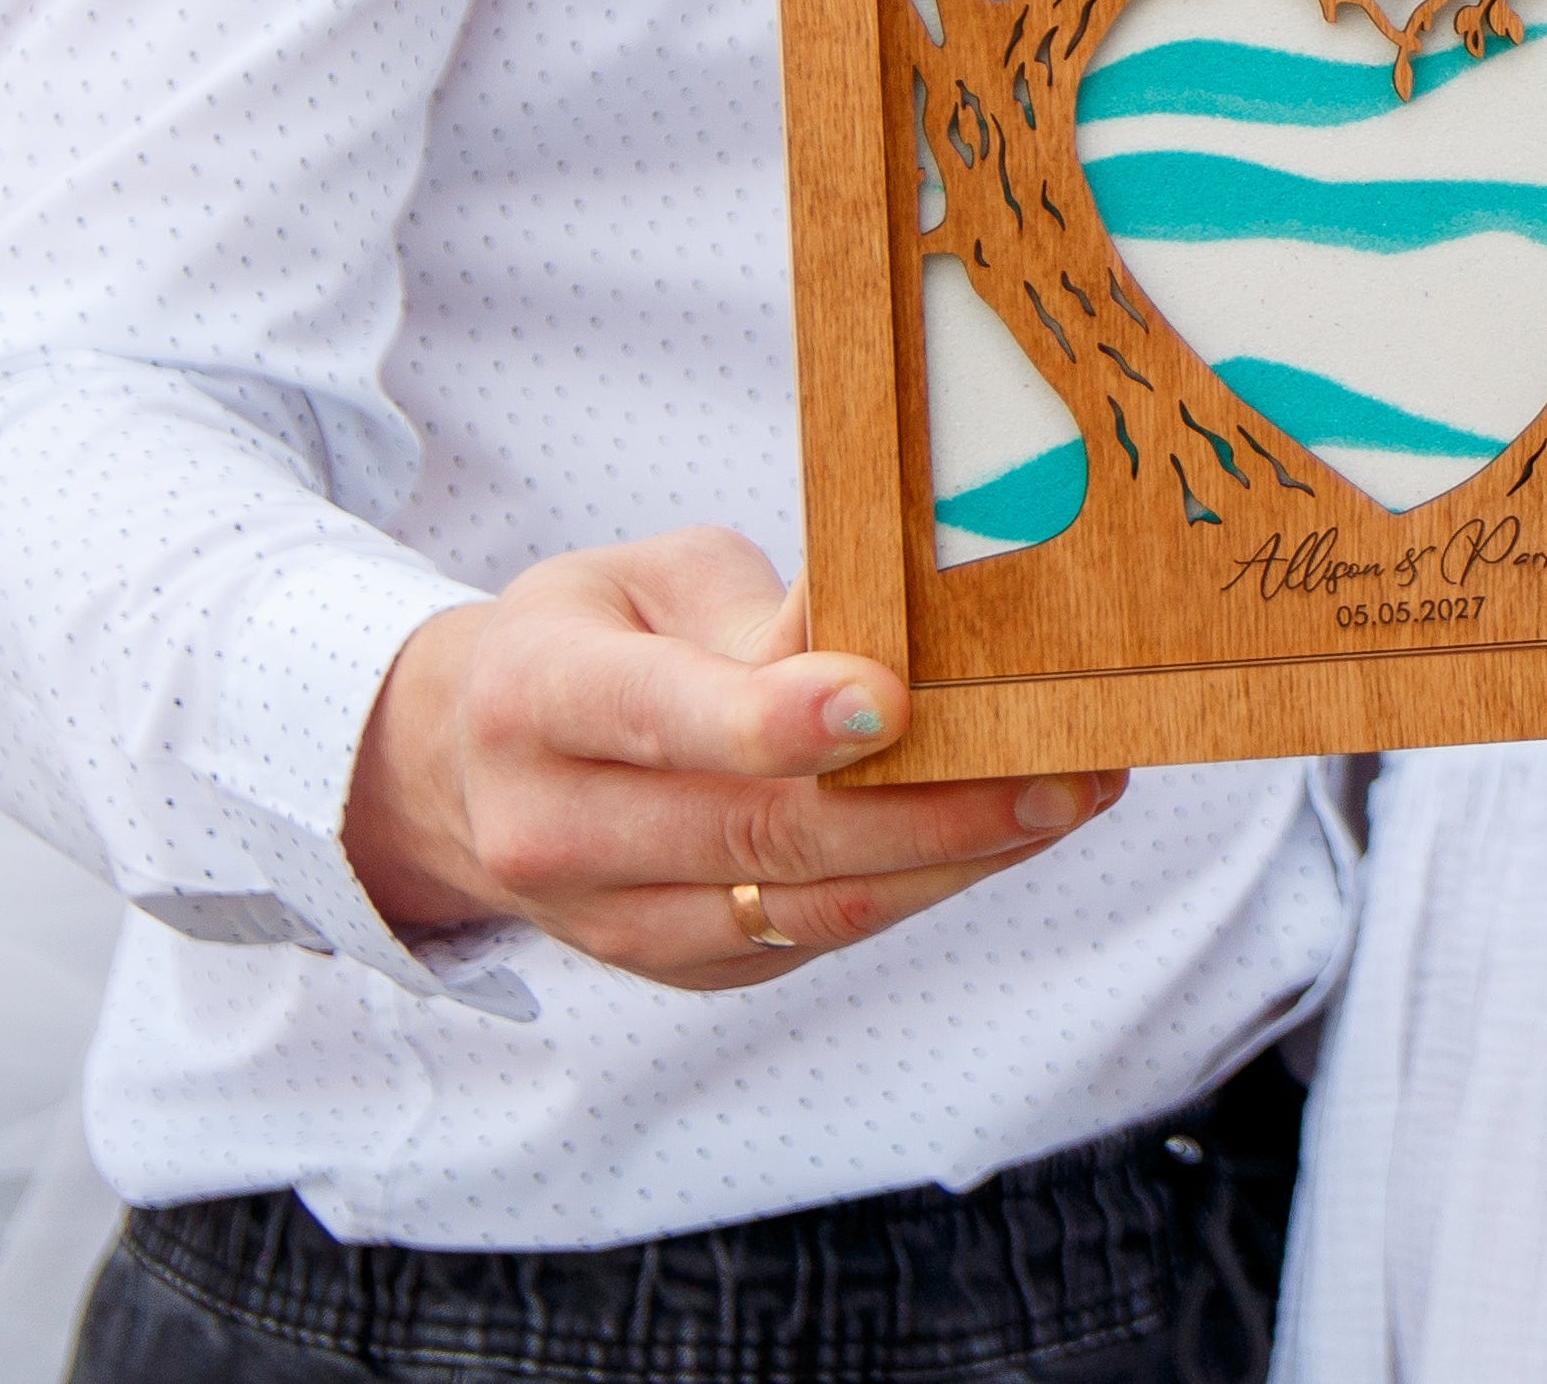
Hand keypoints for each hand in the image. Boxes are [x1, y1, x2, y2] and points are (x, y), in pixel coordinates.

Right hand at [344, 525, 1124, 988]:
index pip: (664, 718)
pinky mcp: (680, 968)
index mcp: (535, 696)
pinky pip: (816, 937)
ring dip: (955, 860)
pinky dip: (921, 888)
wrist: (476, 765)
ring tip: (1070, 797)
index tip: (896, 700)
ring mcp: (612, 922)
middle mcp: (555, 828)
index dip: (781, 718)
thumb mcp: (652, 579)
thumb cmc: (594, 636)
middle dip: (928, 805)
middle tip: (1058, 762)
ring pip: (806, 906)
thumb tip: (898, 625)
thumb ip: (759, 610)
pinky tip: (1006, 835)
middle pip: (761, 833)